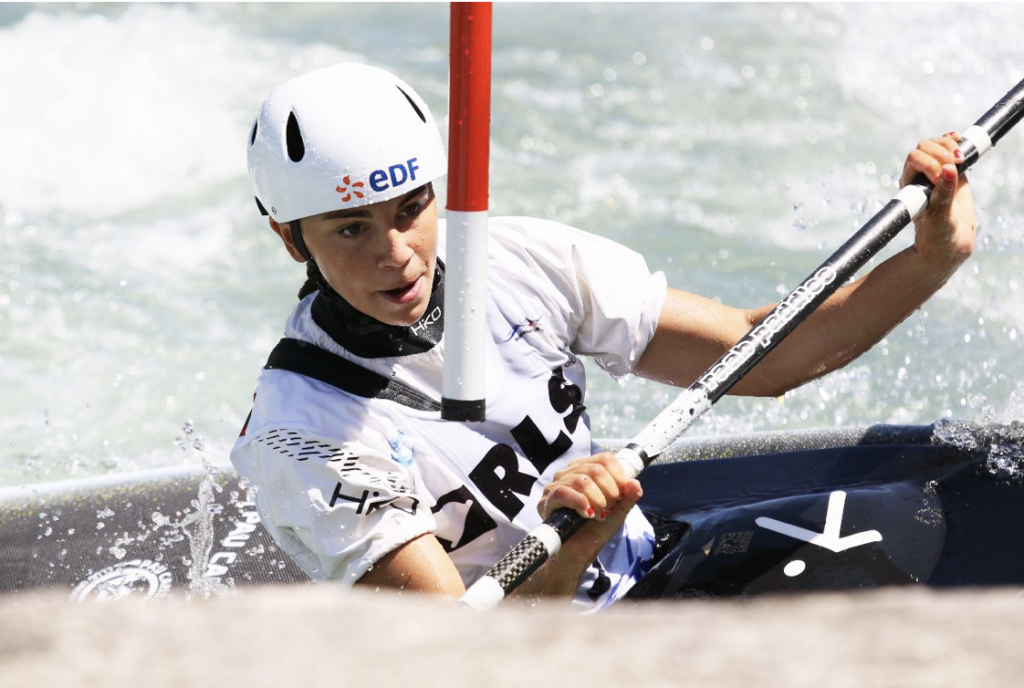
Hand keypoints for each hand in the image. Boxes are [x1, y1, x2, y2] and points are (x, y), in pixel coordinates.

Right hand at [538, 452, 643, 559]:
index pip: (605, 459)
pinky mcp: (547, 501)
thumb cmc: (596, 528)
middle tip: (609, 508)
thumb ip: (629, 497)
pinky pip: (564, 493)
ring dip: (597, 501)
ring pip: (582, 480)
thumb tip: (635, 483)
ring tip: (598, 515)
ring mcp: (556, 485)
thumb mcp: (619, 511)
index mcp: (587, 469)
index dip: (618, 476)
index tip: (621, 496)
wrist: (580, 551)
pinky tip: (586, 515)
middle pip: (596, 469)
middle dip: (609, 492)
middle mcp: (570, 472)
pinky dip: (580, 503)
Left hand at [900, 132, 976, 275]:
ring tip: (962, 159)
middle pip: (925, 147)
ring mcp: (936, 170)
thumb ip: (945, 192)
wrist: (950, 240)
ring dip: (950, 145)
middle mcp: (920, 174)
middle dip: (942, 151)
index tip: (939, 177)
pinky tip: (962, 140)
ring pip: (937, 144)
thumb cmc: (938, 232)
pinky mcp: (952, 171)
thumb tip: (950, 169)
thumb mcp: (940, 214)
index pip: (914, 158)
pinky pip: (951, 149)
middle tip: (957, 163)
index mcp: (910, 183)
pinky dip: (956, 142)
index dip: (929, 161)